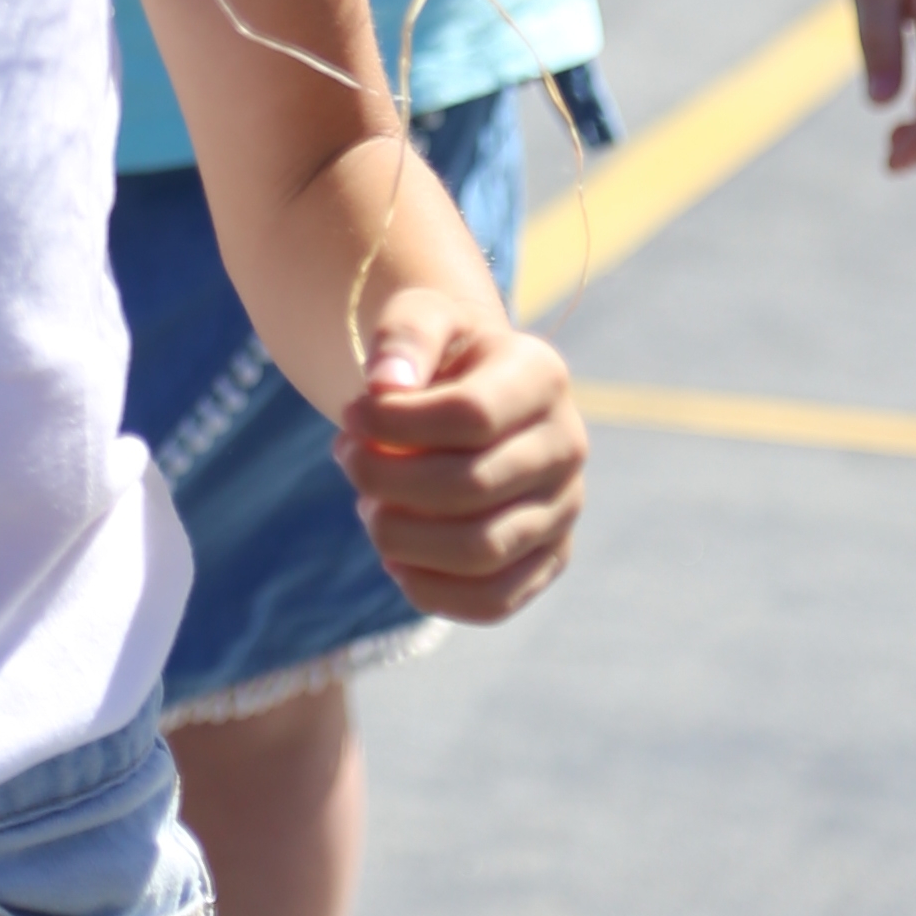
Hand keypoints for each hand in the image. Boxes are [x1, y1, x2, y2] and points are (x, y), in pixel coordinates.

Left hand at [335, 309, 584, 621]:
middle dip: (385, 480)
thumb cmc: (441, 354)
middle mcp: (567, 446)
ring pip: (481, 551)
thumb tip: (385, 386)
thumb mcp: (422, 316)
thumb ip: (403, 336)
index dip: (395, 425)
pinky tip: (395, 558)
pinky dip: (431, 589)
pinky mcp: (550, 559)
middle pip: (470, 487)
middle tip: (348, 459)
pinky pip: (494, 599)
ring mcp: (564, 509)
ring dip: (401, 537)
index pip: (470, 416)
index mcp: (541, 377)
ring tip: (369, 506)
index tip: (350, 415)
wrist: (473, 390)